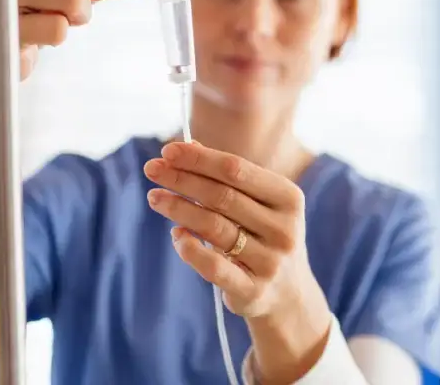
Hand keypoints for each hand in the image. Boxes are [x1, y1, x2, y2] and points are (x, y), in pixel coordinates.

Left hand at [143, 142, 329, 320]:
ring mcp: (271, 261)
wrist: (288, 294)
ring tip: (154, 197)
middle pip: (222, 196)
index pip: (237, 170)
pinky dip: (190, 249)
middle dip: (182, 180)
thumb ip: (227, 177)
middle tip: (151, 169)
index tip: (167, 150)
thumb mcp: (257, 204)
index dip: (200, 159)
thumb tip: (189, 146)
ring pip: (214, 228)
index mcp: (288, 198)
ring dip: (179, 209)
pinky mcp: (253, 291)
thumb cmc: (263, 236)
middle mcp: (284, 229)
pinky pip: (214, 267)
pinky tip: (176, 235)